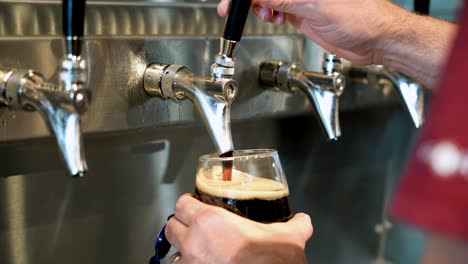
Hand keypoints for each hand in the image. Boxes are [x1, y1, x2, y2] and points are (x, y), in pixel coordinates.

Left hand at [165, 193, 312, 263]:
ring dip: (183, 250)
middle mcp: (194, 243)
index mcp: (210, 222)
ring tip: (199, 252)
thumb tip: (302, 221)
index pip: (182, 204)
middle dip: (181, 225)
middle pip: (171, 227)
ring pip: (174, 254)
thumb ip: (296, 225)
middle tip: (195, 227)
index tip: (194, 204)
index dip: (187, 203)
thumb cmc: (272, 261)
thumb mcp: (290, 238)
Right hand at [218, 0, 402, 64]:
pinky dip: (270, 15)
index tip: (234, 1)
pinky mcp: (303, 12)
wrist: (376, 40)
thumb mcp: (317, 7)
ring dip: (261, 7)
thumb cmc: (362, 18)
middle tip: (235, 9)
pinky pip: (278, 9)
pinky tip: (274, 19)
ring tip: (267, 16)